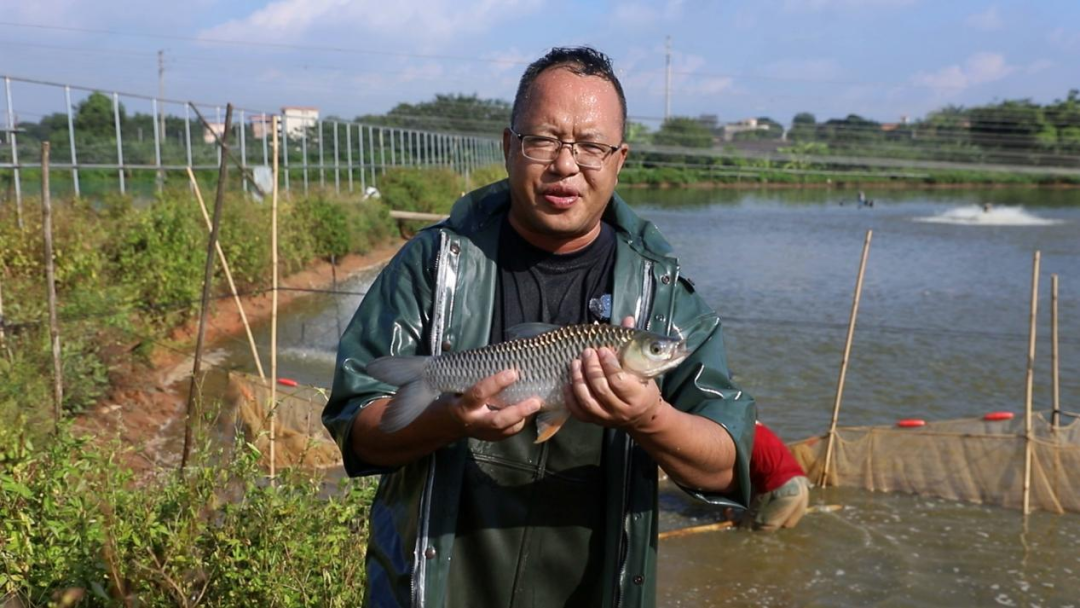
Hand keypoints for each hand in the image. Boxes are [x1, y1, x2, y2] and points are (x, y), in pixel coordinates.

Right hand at [445, 369, 541, 440]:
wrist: (446, 425)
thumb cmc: (455, 398)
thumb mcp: (460, 387)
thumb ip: (478, 379)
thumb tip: (505, 360)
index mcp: (463, 406)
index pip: (479, 394)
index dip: (496, 383)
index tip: (512, 373)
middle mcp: (474, 422)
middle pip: (498, 420)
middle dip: (518, 411)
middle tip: (535, 401)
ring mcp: (484, 433)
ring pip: (507, 430)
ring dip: (524, 418)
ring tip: (538, 405)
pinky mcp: (492, 439)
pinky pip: (510, 432)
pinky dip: (523, 422)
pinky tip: (531, 412)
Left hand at [565, 316, 667, 431]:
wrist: (643, 416)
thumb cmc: (643, 387)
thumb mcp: (643, 368)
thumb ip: (632, 345)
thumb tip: (627, 319)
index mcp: (637, 396)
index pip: (618, 380)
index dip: (608, 364)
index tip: (602, 349)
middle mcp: (621, 410)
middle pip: (601, 389)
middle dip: (592, 368)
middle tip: (587, 352)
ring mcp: (606, 417)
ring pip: (587, 401)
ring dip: (578, 380)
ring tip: (575, 363)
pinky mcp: (595, 421)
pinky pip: (578, 411)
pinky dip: (570, 397)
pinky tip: (567, 382)